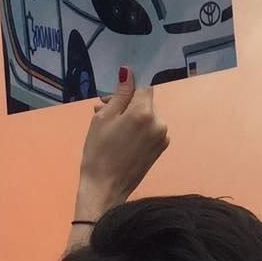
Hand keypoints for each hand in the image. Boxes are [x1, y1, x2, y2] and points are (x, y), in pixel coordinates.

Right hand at [75, 68, 168, 218]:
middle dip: (125, 105)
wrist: (105, 189)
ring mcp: (162, 137)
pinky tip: (119, 138)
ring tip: (108, 127)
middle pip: (144, 103)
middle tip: (101, 112)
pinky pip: (149, 130)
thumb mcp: (104, 118)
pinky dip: (136, 130)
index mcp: (145, 113)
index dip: (125, 92)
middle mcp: (160, 123)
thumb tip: (128, 71)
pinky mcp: (160, 149)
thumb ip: (120, 94)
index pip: (142, 88)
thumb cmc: (99, 152)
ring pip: (146, 117)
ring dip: (129, 117)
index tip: (108, 101)